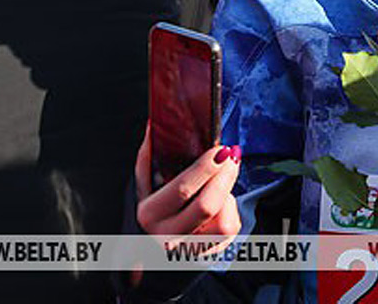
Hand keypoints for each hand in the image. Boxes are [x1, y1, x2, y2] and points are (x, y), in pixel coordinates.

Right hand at [134, 124, 242, 247]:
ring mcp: (189, 248)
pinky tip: (223, 198)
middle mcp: (167, 236)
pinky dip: (230, 208)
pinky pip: (230, 228)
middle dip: (224, 176)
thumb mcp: (146, 182)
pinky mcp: (210, 252)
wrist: (154, 243)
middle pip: (206, 205)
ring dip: (228, 194)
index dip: (204, 168)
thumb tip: (154, 125)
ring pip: (223, 222)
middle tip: (232, 156)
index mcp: (149, 214)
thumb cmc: (155, 204)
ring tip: (225, 176)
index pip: (181, 190)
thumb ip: (149, 155)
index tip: (220, 149)